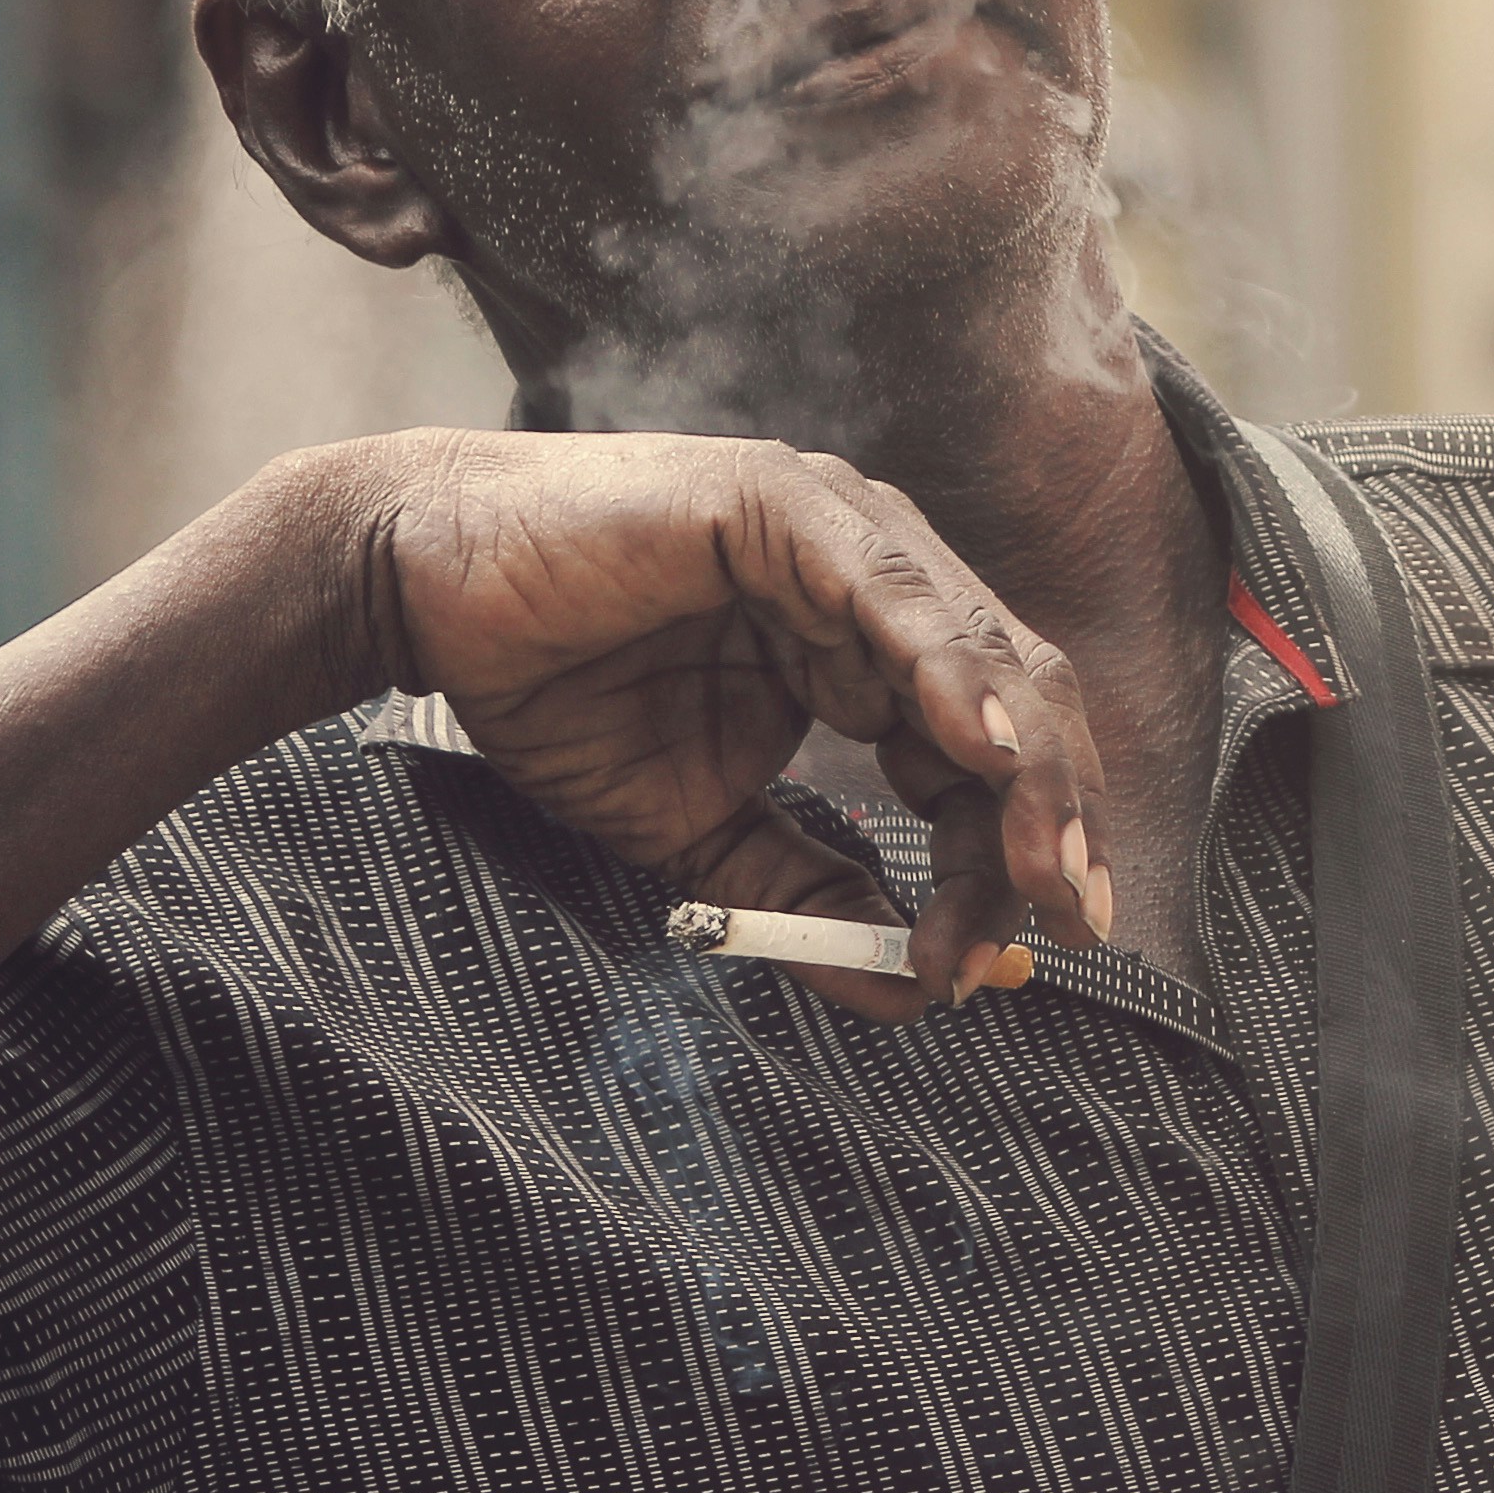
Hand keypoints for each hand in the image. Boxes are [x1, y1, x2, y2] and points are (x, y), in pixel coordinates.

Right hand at [329, 431, 1119, 1022]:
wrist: (428, 596)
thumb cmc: (557, 690)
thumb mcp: (699, 832)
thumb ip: (805, 895)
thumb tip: (914, 989)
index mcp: (869, 655)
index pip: (984, 759)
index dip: (1011, 856)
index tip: (1007, 958)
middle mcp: (878, 587)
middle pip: (1015, 704)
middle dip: (1051, 819)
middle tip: (1065, 921)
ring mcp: (840, 534)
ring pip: (977, 652)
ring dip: (1023, 767)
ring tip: (1038, 863)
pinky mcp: (783, 503)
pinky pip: (889, 594)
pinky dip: (945, 669)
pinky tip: (979, 748)